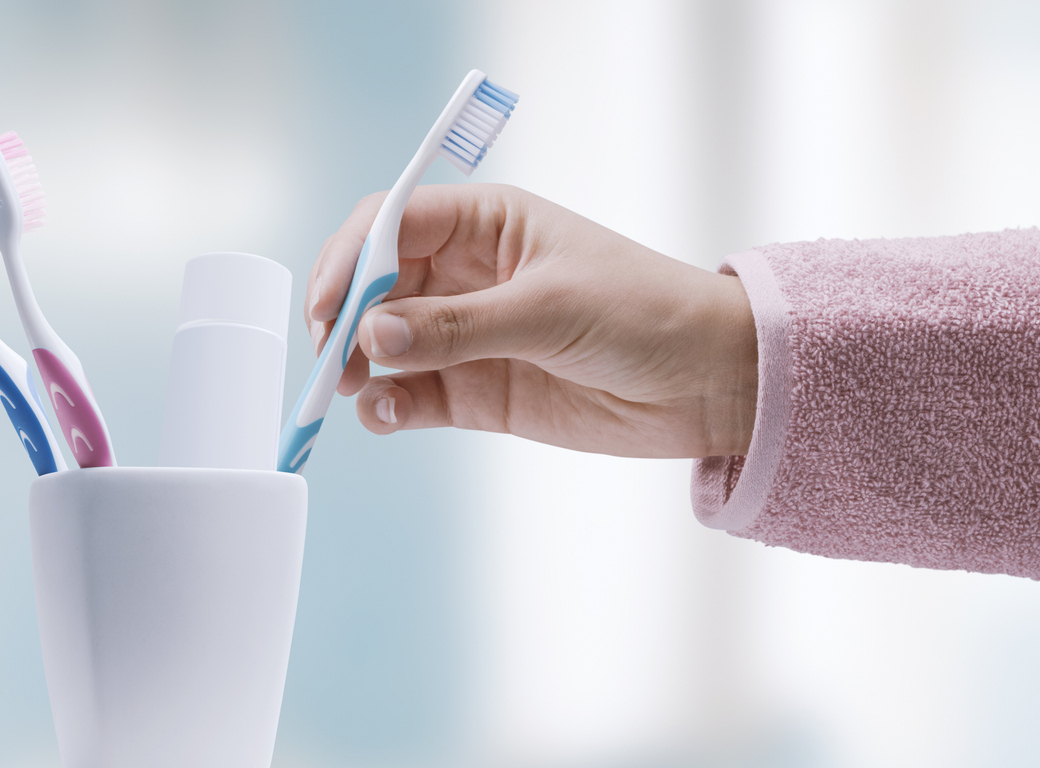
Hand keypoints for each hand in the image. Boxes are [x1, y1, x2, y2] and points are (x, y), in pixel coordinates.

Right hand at [306, 184, 757, 457]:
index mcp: (486, 223)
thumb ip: (458, 325)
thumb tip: (372, 334)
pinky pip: (414, 395)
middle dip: (344, 317)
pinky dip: (390, 405)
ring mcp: (470, 334)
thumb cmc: (646, 312)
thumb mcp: (550, 308)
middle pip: (375, 285)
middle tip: (331, 358)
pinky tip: (384, 414)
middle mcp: (467, 274)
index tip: (329, 305)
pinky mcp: (479, 390)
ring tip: (353, 390)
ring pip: (386, 343)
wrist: (709, 381)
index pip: (391, 223)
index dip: (350, 259)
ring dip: (359, 365)